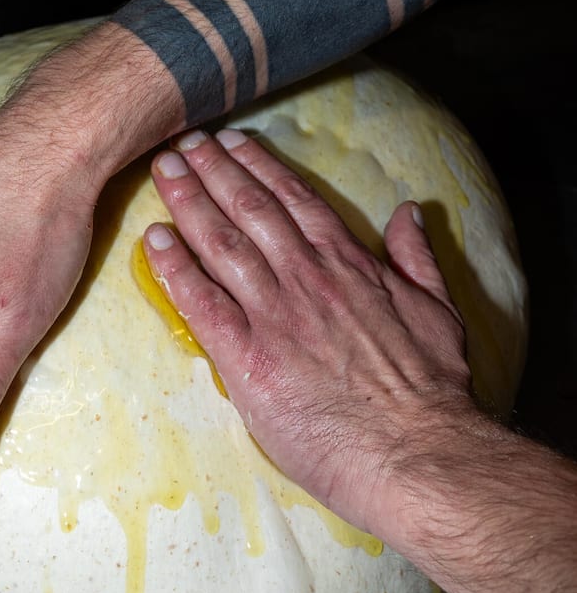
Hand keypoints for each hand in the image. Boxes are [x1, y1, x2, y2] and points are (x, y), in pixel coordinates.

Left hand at [143, 126, 474, 535]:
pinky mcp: (248, 358)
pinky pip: (202, 303)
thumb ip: (417, 257)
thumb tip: (408, 213)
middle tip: (181, 142)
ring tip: (164, 170)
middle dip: (212, 170)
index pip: (294, 199)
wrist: (415, 452)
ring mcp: (274, 315)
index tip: (231, 141)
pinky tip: (153, 241)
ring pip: (221, 243)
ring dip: (188, 202)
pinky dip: (175, 269)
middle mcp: (305, 278)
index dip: (258, 166)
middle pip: (249, 209)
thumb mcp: (439, 311)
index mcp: (348, 264)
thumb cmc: (431, 390)